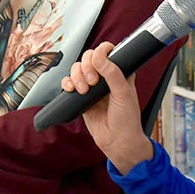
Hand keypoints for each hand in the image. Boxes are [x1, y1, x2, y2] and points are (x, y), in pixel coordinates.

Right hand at [62, 42, 153, 174]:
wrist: (117, 142)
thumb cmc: (127, 120)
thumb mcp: (123, 94)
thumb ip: (112, 73)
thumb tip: (99, 57)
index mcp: (120, 72)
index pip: (107, 52)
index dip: (100, 52)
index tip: (99, 62)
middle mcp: (105, 77)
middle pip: (88, 58)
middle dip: (86, 67)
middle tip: (93, 82)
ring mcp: (92, 87)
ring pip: (77, 69)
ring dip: (77, 76)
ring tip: (84, 90)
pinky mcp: (81, 97)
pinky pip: (69, 83)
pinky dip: (67, 83)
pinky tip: (72, 90)